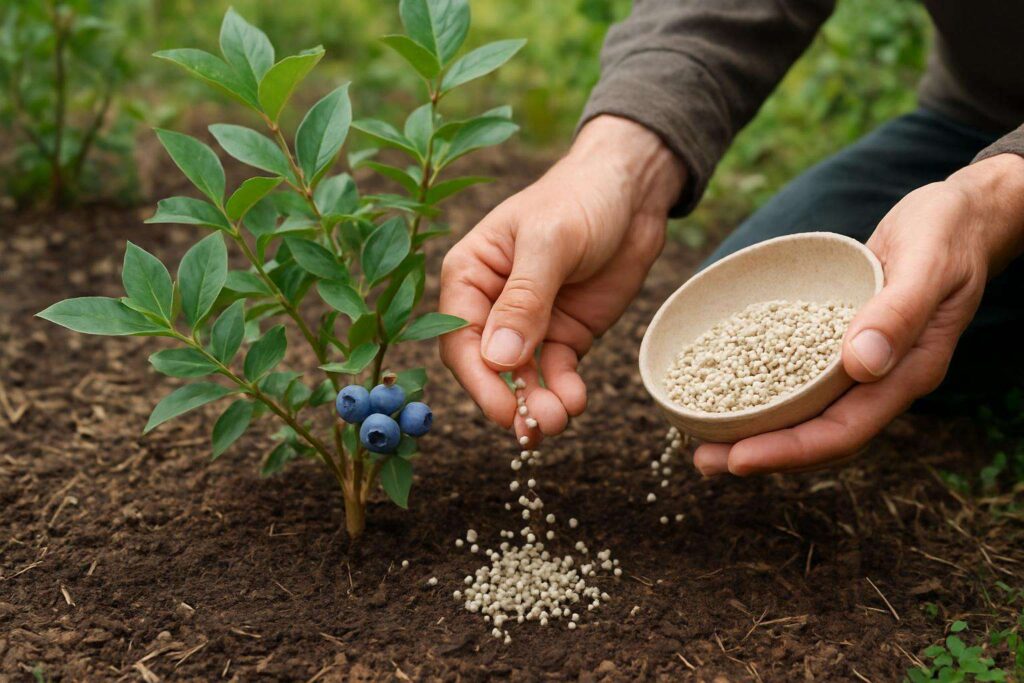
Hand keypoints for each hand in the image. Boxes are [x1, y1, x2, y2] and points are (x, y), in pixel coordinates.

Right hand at [439, 115, 685, 442]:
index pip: (459, 337)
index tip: (503, 409)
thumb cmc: (581, 197)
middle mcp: (493, 304)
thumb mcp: (551, 242)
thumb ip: (524, 299)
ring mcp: (530, 323)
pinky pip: (557, 373)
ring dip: (538, 404)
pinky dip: (564, 391)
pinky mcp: (565, 334)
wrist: (634, 190)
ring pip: (523, 378)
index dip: (477, 379)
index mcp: (471, 274)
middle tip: (538, 426)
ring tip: (561, 418)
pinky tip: (575, 400)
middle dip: (510, 399)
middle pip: (489, 367)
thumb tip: (498, 357)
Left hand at [694, 153, 1023, 475]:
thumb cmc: (949, 233)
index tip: (738, 459)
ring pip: (809, 414)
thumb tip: (861, 363)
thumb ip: (900, 311)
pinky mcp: (844, 344)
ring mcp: (865, 365)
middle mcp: (884, 379)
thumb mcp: (929, 263)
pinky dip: (768, 394)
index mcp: (908, 372)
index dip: (791, 451)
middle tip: (702, 460)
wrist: (961, 218)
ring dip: (759, 431)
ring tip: (704, 441)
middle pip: (819, 434)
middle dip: (763, 453)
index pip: (845, 431)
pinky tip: (730, 391)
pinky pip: (804, 381)